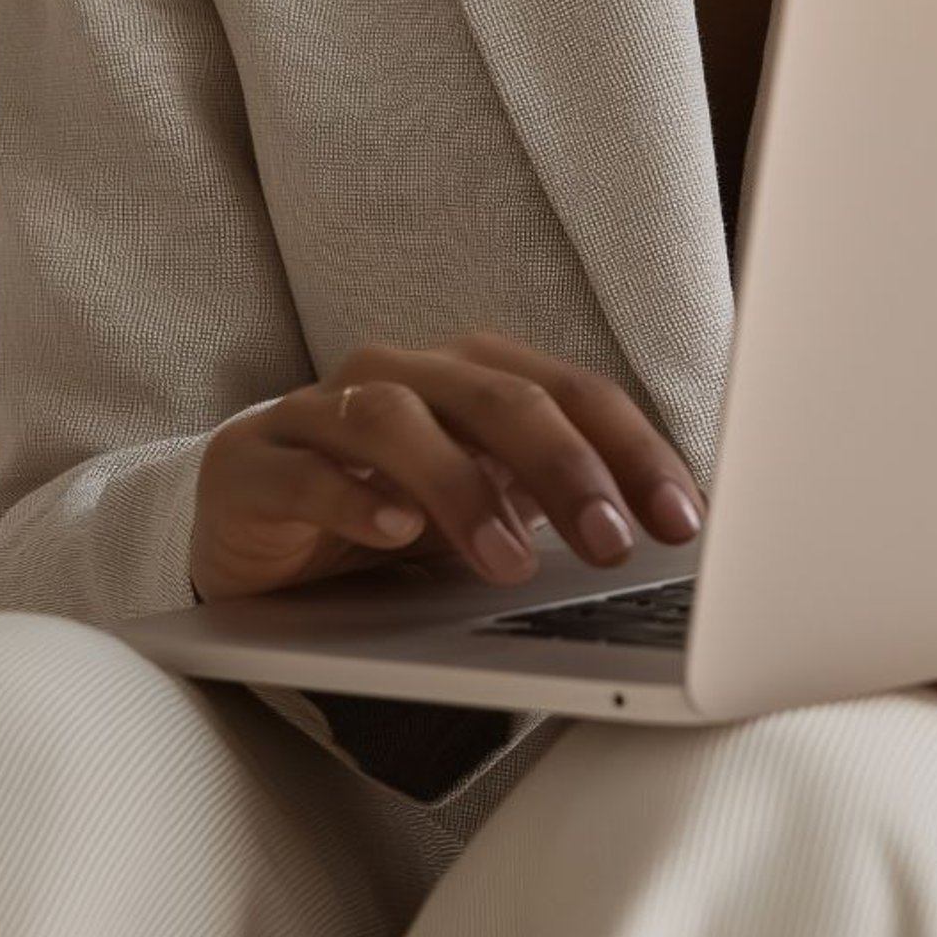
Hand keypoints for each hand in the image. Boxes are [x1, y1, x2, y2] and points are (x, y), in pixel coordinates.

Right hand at [188, 332, 706, 603]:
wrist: (254, 528)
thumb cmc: (388, 510)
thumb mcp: (487, 507)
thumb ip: (557, 505)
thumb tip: (663, 536)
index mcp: (475, 375)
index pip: (574, 393)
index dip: (634, 451)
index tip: (682, 518)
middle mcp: (404, 376)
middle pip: (498, 398)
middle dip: (566, 469)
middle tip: (610, 540)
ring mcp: (322, 412)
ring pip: (399, 421)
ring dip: (464, 490)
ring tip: (509, 561)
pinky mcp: (255, 461)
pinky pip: (308, 470)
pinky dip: (354, 498)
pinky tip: (393, 532)